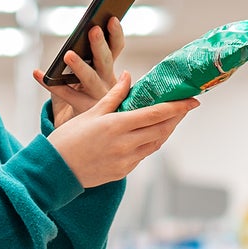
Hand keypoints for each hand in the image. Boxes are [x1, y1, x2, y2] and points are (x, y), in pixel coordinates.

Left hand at [33, 17, 125, 128]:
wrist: (88, 132)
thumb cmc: (85, 95)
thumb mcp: (90, 74)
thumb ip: (88, 56)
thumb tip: (83, 32)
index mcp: (111, 69)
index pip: (116, 47)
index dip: (116, 33)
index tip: (111, 17)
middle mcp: (108, 83)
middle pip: (105, 61)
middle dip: (99, 45)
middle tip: (93, 30)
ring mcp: (99, 98)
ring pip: (90, 79)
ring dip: (80, 66)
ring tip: (68, 54)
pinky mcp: (85, 111)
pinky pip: (66, 95)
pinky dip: (50, 83)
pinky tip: (37, 73)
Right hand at [47, 71, 198, 188]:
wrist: (55, 171)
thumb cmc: (68, 139)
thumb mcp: (90, 113)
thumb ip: (114, 96)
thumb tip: (128, 76)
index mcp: (117, 126)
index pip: (156, 114)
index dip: (178, 107)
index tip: (193, 101)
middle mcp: (125, 144)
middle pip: (162, 129)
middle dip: (176, 118)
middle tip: (185, 107)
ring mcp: (126, 160)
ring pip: (155, 143)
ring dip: (166, 131)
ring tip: (172, 119)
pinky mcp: (123, 172)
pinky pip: (143, 155)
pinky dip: (150, 143)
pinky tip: (150, 134)